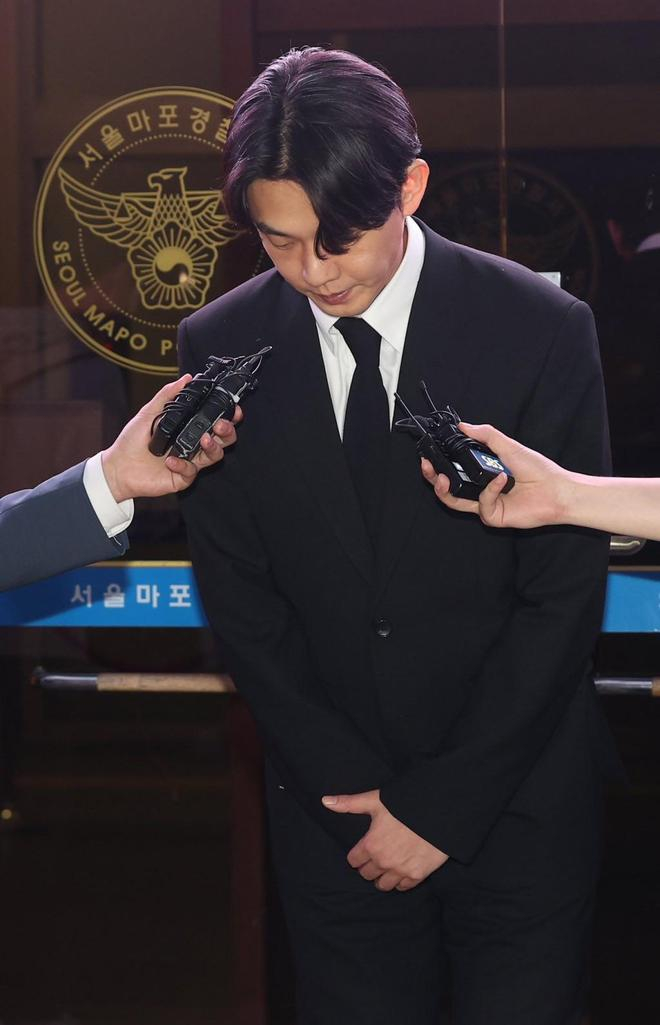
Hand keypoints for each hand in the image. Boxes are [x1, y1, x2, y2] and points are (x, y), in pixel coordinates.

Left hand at [101, 375, 240, 501]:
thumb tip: (187, 378)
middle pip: (223, 440)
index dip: (229, 417)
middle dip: (227, 431)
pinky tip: (170, 460)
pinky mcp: (183, 478)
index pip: (215, 422)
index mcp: (189, 429)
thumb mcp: (149, 413)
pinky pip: (192, 472)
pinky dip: (183, 465)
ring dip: (213, 447)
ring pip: (215, 456)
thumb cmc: (132, 441)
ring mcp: (190, 463)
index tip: (234, 410)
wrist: (118, 466)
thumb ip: (168, 395)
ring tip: (203, 439)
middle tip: (220, 425)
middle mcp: (193, 445)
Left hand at [322, 789, 447, 891]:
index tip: (362, 850)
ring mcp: (400, 870)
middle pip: (367, 874)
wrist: (438, 812)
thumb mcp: (375, 801)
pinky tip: (401, 871)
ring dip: (382, 877)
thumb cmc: (405, 805)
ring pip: (383, 885)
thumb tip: (325, 801)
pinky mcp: (417, 875)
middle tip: (375, 857)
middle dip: (368, 866)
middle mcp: (383, 861)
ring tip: (386, 867)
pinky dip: (400, 882)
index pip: (353, 861)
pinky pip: (402, 887)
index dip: (357, 855)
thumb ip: (349, 803)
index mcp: (370, 845)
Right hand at [421, 422, 569, 528]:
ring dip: (445, 489)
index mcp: (483, 472)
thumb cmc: (538, 470)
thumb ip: (486, 435)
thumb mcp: (508, 446)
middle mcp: (481, 489)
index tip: (430, 453)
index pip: (455, 469)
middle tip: (427, 466)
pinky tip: (501, 480)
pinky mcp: (492, 516)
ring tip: (441, 478)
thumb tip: (464, 425)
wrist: (556, 490)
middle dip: (432, 478)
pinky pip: (481, 504)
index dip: (440, 463)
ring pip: (455, 501)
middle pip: (448, 487)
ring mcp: (486, 504)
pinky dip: (489, 490)